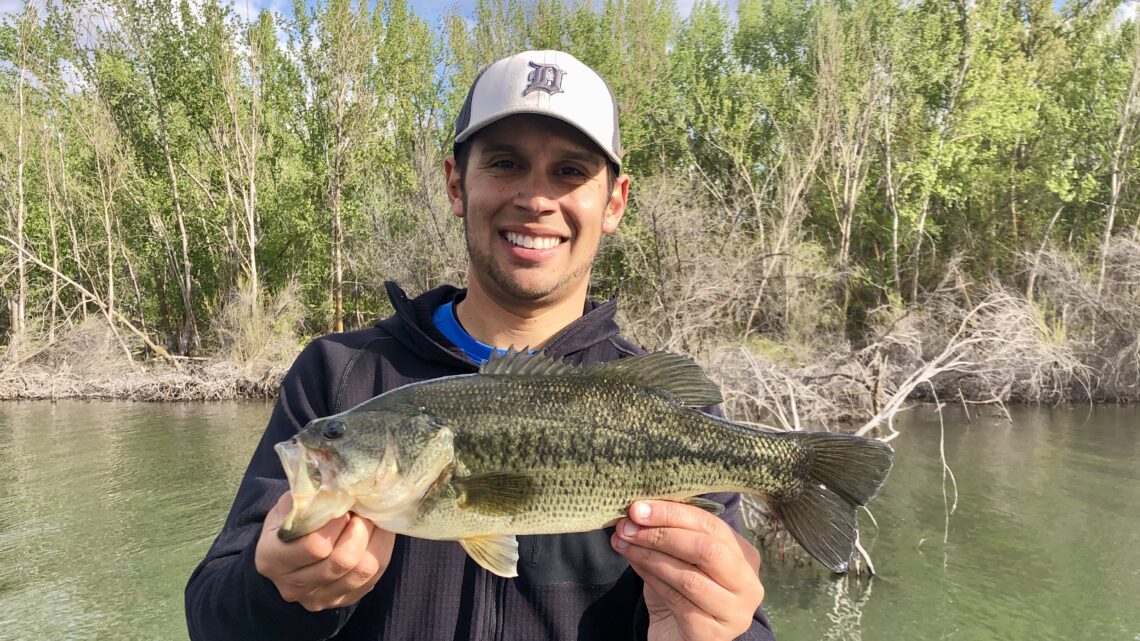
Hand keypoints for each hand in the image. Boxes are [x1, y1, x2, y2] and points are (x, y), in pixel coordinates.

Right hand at [255, 492, 394, 611]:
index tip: (343, 505)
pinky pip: (373, 579)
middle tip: (363, 511)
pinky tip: (378, 534)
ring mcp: (318, 598)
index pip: (315, 546)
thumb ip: (306, 496)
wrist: (283, 560)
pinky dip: (381, 552)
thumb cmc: (287, 525)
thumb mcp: (287, 507)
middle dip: (361, 530)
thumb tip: (337, 478)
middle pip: (342, 562)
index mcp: (272, 559)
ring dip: (375, 540)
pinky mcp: (340, 602)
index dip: (336, 523)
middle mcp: (292, 586)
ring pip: (362, 572)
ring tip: (373, 519)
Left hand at [611, 500, 764, 640]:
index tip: (638, 508)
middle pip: (706, 549)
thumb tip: (637, 512)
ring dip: (650, 556)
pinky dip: (651, 579)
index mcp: (744, 556)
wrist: (677, 638)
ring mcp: (735, 612)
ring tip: (624, 544)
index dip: (672, 513)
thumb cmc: (679, 593)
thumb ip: (667, 534)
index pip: (711, 525)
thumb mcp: (678, 558)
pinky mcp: (713, 634)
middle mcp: (748, 584)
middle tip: (628, 527)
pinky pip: (678, 601)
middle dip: (662, 534)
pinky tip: (634, 565)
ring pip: (689, 577)